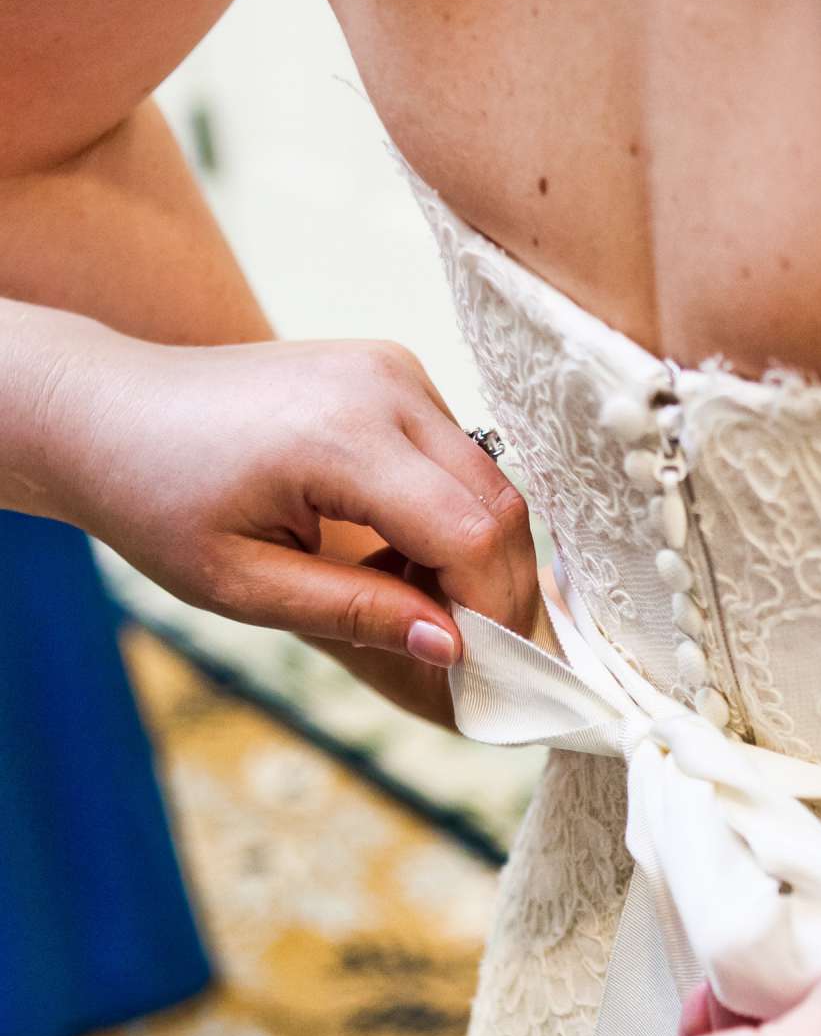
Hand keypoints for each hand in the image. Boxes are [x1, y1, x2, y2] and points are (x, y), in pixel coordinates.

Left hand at [50, 326, 537, 722]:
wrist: (106, 408)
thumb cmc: (155, 500)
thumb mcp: (241, 584)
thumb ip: (355, 614)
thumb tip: (454, 648)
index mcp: (341, 436)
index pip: (471, 534)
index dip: (488, 611)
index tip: (469, 668)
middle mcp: (383, 384)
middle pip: (499, 505)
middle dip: (496, 589)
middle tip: (456, 650)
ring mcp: (392, 367)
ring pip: (491, 481)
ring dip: (475, 554)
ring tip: (409, 599)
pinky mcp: (392, 369)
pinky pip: (460, 457)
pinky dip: (451, 516)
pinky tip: (394, 551)